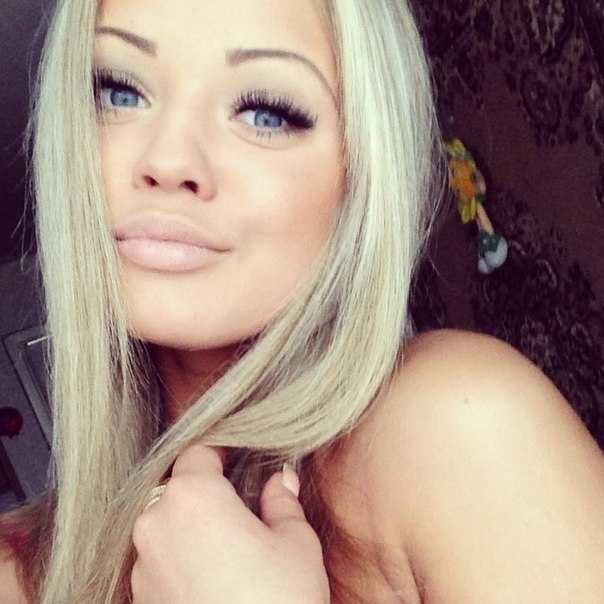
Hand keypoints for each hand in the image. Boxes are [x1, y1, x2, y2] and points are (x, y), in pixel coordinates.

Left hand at [130, 443, 329, 603]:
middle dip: (206, 491)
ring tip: (228, 546)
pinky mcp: (141, 598)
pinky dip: (180, 557)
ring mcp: (143, 564)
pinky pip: (159, 559)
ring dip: (190, 525)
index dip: (221, 450)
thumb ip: (282, 500)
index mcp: (194, 496)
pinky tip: (212, 575)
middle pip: (179, 487)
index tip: (237, 456)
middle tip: (240, 505)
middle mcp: (157, 524)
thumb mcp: (295, 543)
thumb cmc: (279, 602)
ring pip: (166, 523)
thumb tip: (280, 480)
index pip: (199, 451)